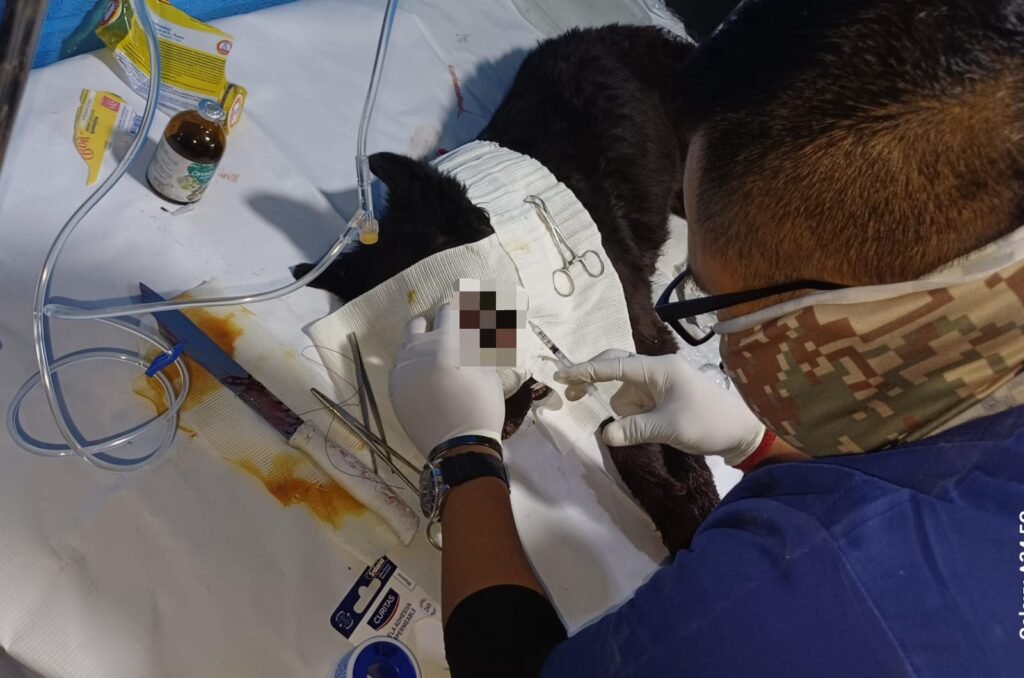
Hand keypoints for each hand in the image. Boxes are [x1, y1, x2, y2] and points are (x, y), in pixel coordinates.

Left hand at [389, 305, 504, 453]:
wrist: (460, 446)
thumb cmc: (481, 407)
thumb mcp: (487, 371)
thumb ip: (478, 343)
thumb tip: (477, 323)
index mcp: (446, 344)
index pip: (449, 312)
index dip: (460, 312)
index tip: (467, 316)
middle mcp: (419, 351)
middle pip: (421, 322)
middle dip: (436, 325)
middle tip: (451, 338)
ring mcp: (402, 369)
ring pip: (406, 342)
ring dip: (421, 342)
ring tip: (436, 357)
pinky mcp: (394, 386)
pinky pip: (399, 364)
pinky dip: (412, 363)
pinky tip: (426, 376)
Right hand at [554, 350, 765, 466]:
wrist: (743, 431)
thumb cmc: (709, 423)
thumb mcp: (670, 428)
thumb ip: (635, 429)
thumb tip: (605, 434)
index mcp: (659, 369)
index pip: (614, 366)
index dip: (586, 370)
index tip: (562, 374)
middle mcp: (656, 371)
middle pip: (615, 368)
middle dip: (594, 379)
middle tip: (572, 395)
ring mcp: (659, 384)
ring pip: (625, 393)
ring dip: (625, 411)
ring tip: (653, 430)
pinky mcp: (662, 398)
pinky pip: (636, 404)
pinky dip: (633, 416)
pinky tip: (651, 429)